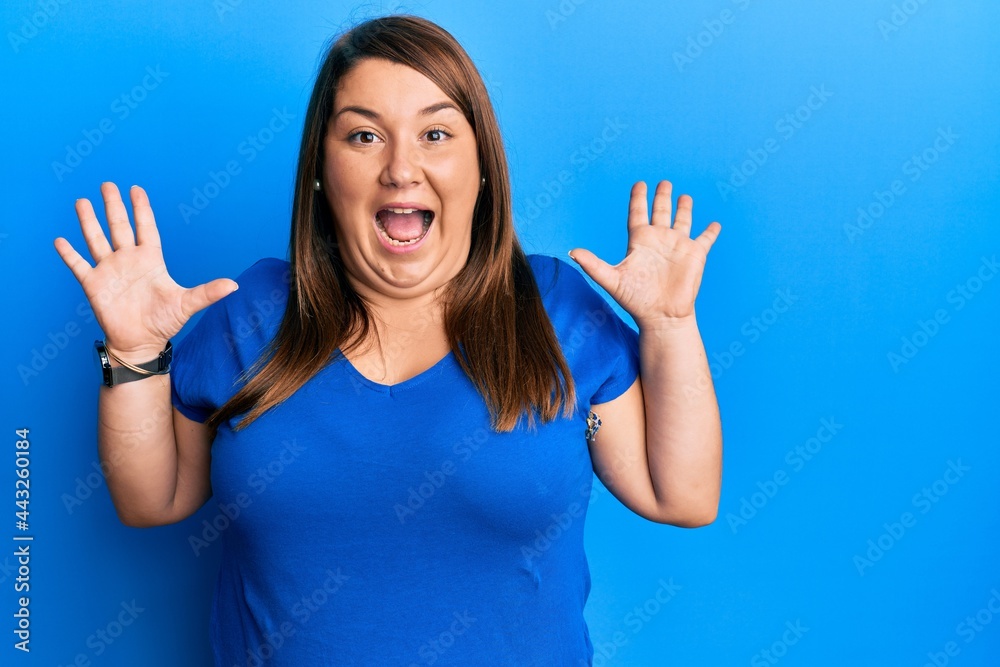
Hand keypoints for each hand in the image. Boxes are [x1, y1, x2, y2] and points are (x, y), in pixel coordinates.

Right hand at [53, 182, 238, 358]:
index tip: (136, 189)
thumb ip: (208, 292)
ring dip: (89, 221)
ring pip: (96, 240)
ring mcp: (109, 271)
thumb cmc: (164, 323)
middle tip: (108, 184)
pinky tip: (60, 240)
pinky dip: (69, 254)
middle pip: (119, 227)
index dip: (141, 209)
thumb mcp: (187, 304)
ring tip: (81, 202)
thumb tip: (235, 285)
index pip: (145, 228)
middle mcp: (128, 260)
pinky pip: (79, 266)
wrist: (141, 343)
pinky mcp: (94, 285)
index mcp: (150, 260)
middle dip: (114, 206)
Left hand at [569, 180, 720, 327]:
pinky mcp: (695, 255)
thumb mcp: (612, 280)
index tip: (639, 184)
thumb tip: (572, 252)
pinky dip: (711, 231)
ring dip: (684, 208)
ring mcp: (678, 246)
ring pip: (682, 221)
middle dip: (662, 196)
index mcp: (640, 241)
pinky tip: (715, 224)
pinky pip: (705, 239)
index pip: (637, 213)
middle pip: (660, 211)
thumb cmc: (636, 300)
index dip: (638, 198)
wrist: (661, 316)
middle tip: (664, 182)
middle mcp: (659, 240)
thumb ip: (593, 264)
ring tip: (685, 196)